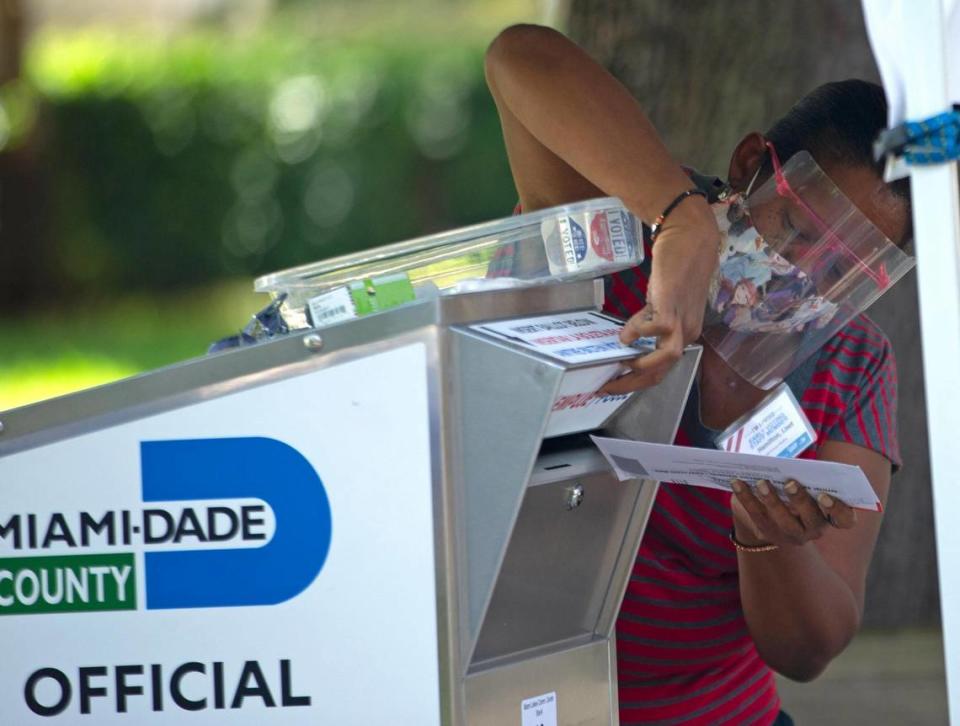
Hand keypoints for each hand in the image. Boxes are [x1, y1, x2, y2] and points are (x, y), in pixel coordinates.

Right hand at [602, 198, 718, 393]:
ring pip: (665, 358)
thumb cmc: (676, 266)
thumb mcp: (663, 300)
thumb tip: (631, 337)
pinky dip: (637, 334)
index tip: (616, 384)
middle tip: (607, 387)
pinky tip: (625, 333)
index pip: (663, 368)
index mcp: (686, 332)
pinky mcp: (671, 307)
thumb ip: (651, 318)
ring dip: (640, 367)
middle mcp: (687, 331)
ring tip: (618, 365)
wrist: (690, 239)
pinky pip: (654, 330)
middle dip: (633, 383)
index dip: (639, 380)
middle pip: (662, 371)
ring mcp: (681, 321)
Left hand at [730, 478, 856, 547]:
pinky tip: (737, 482)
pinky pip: (757, 517)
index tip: (826, 495)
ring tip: (761, 482)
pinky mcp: (769, 534)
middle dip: (801, 501)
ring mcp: (792, 535)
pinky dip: (747, 498)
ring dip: (771, 501)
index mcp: (830, 515)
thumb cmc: (795, 489)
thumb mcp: (804, 481)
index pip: (845, 519)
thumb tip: (786, 458)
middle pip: (811, 519)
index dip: (838, 510)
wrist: (772, 512)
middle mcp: (814, 529)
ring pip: (782, 522)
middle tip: (790, 483)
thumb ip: (803, 473)